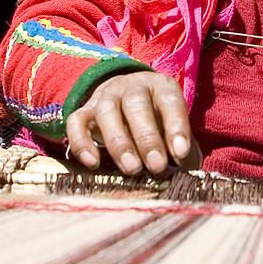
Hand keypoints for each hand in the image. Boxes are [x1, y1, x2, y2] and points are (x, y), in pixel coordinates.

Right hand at [66, 69, 193, 175]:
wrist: (125, 99)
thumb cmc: (158, 121)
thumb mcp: (174, 129)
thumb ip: (182, 150)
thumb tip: (186, 176)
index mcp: (160, 87)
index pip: (170, 101)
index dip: (176, 126)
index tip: (181, 153)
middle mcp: (132, 87)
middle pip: (136, 105)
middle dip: (147, 138)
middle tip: (156, 166)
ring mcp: (105, 97)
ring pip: (106, 112)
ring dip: (119, 142)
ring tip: (131, 169)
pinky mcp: (84, 111)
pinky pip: (76, 122)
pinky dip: (82, 143)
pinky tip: (93, 164)